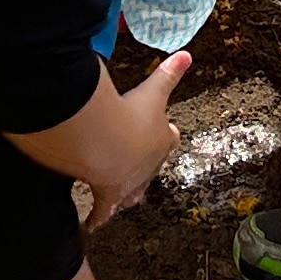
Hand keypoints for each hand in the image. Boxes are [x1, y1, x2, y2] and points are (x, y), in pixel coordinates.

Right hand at [77, 51, 190, 228]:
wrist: (106, 142)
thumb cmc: (130, 116)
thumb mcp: (152, 92)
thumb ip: (168, 74)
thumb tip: (186, 55)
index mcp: (162, 140)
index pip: (169, 139)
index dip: (166, 137)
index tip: (166, 135)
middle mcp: (148, 165)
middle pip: (150, 167)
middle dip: (145, 166)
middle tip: (138, 165)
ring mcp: (129, 182)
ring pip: (132, 191)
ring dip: (128, 192)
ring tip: (126, 198)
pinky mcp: (107, 194)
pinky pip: (104, 210)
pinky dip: (98, 217)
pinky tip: (94, 224)